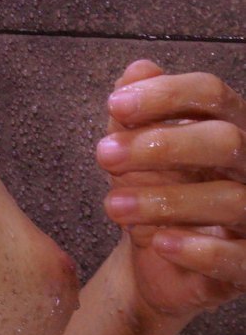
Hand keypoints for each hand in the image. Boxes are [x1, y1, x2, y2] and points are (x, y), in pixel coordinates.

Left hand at [96, 58, 245, 317]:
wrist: (160, 264)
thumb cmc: (158, 191)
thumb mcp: (139, 149)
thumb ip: (138, 112)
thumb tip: (137, 70)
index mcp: (229, 126)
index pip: (211, 93)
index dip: (164, 94)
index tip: (115, 105)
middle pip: (225, 141)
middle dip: (162, 145)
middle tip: (103, 155)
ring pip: (230, 200)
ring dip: (165, 200)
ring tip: (112, 205)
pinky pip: (237, 257)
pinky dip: (197, 249)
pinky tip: (157, 242)